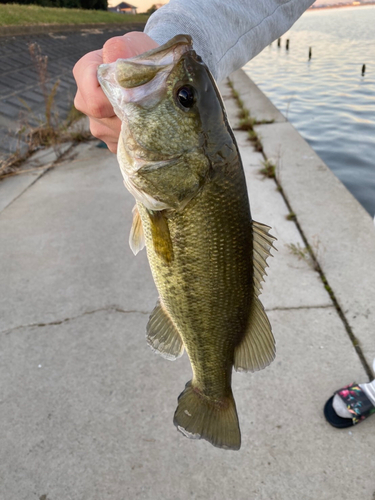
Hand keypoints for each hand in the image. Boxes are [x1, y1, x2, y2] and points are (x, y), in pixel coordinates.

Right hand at [73, 32, 158, 152]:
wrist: (151, 74)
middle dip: (126, 112)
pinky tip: (145, 124)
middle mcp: (84, 101)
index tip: (135, 92)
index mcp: (84, 73)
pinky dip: (136, 137)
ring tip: (148, 110)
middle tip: (147, 102)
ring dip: (133, 124)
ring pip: (113, 133)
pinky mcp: (109, 141)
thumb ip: (121, 49)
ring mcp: (95, 124)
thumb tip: (113, 61)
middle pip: (102, 118)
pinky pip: (121, 144)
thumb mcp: (134, 44)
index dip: (116, 99)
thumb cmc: (140, 56)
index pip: (93, 99)